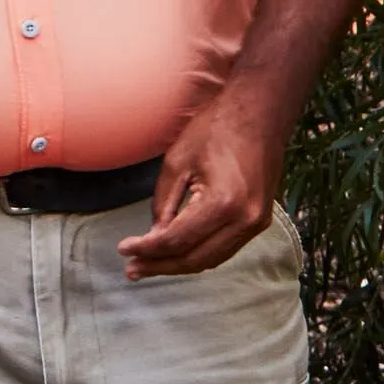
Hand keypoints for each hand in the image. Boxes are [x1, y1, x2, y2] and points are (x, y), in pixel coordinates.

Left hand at [116, 86, 289, 278]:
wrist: (259, 115)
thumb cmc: (216, 129)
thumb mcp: (177, 161)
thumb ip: (164, 203)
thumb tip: (154, 236)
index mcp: (223, 203)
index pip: (178, 240)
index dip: (147, 249)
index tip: (123, 250)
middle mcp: (245, 221)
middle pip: (196, 258)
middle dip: (161, 265)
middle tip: (132, 268)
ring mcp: (257, 224)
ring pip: (212, 259)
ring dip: (179, 265)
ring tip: (148, 265)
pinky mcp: (260, 221)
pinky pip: (224, 248)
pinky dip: (199, 254)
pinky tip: (176, 252)